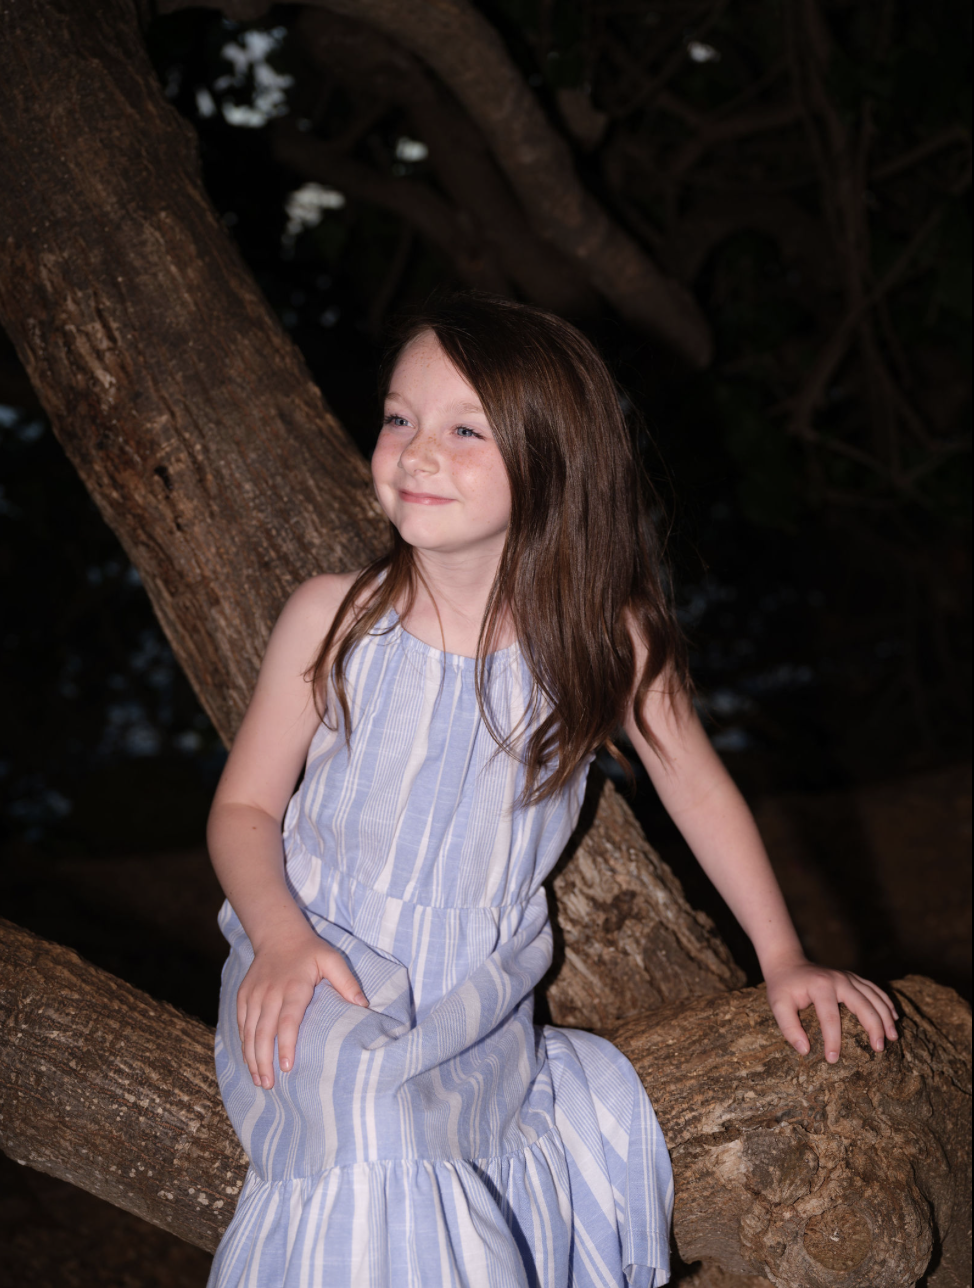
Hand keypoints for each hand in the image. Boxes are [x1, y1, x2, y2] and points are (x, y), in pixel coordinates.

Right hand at [237, 927, 367, 1089]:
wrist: (278, 934)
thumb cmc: (310, 951)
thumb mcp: (332, 959)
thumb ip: (347, 981)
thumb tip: (364, 1006)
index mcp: (293, 987)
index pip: (287, 1021)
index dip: (285, 1045)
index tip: (286, 1067)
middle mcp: (270, 993)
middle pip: (263, 1032)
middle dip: (264, 1061)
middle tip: (270, 1085)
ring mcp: (254, 995)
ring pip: (249, 1032)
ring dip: (252, 1058)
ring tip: (260, 1081)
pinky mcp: (244, 995)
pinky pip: (241, 1024)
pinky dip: (243, 1044)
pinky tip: (250, 1061)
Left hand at [764, 957, 898, 1063]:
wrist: (788, 962)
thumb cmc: (783, 987)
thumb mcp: (778, 1005)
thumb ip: (789, 1027)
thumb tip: (805, 1050)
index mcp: (820, 986)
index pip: (831, 1017)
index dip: (833, 1040)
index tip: (833, 1059)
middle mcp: (838, 979)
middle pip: (863, 1004)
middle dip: (873, 1027)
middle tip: (879, 1049)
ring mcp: (848, 977)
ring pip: (874, 996)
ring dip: (885, 1017)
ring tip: (893, 1038)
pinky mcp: (853, 978)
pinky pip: (875, 989)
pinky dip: (886, 1003)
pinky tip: (894, 1018)